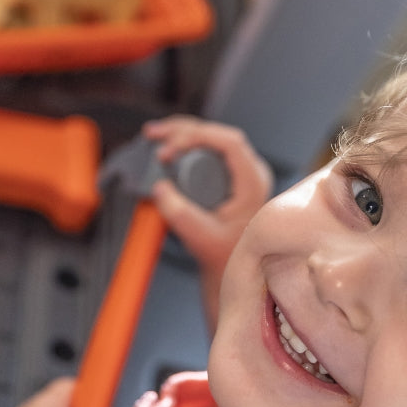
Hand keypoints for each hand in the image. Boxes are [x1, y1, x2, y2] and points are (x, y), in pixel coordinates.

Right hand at [143, 116, 272, 327]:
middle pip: (217, 135)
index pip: (229, 142)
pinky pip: (207, 153)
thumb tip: (160, 188)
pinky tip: (165, 148)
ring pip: (211, 140)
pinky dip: (184, 146)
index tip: (169, 151)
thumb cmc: (227, 260)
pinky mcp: (228, 179)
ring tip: (153, 135)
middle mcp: (251, 174)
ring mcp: (241, 175)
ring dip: (181, 134)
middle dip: (183, 130)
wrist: (236, 276)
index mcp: (253, 184)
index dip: (196, 137)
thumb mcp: (201, 238)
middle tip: (154, 135)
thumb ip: (180, 215)